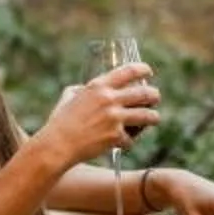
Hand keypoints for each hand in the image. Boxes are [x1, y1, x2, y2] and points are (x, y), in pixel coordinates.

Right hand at [38, 63, 160, 165]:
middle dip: (154, 95)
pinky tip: (124, 143)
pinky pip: (130, 139)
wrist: (57, 144)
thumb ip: (81, 89)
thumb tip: (85, 88)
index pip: (128, 71)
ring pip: (147, 116)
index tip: (148, 71)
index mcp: (98, 86)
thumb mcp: (69, 96)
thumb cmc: (60, 121)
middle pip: (144, 93)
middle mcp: (109, 99)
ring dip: (153, 117)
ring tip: (154, 118)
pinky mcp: (116, 136)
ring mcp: (114, 118)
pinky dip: (128, 142)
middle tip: (156, 97)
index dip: (143, 69)